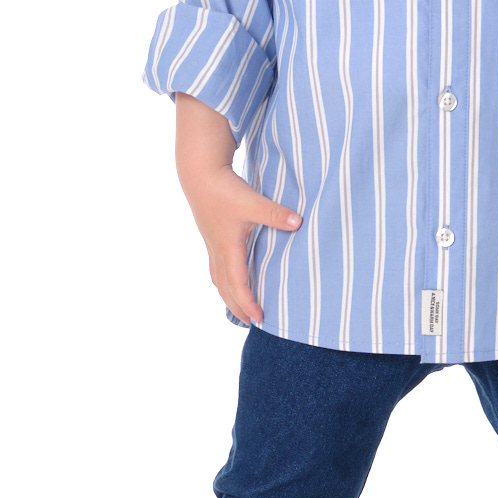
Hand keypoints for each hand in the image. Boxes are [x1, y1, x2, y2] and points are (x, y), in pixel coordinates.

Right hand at [174, 92, 301, 324]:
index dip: (248, 303)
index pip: (238, 285)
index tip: (261, 318)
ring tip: (240, 308)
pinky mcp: (213, 236)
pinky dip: (225, 280)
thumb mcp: (252, 202)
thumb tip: (298, 223)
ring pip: (219, 279)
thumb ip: (275, 214)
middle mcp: (218, 251)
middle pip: (225, 289)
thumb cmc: (224, 189)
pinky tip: (232, 277)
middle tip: (252, 323)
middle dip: (237, 307)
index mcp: (228, 249)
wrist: (199, 174)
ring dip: (229, 295)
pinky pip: (217, 267)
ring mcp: (213, 245)